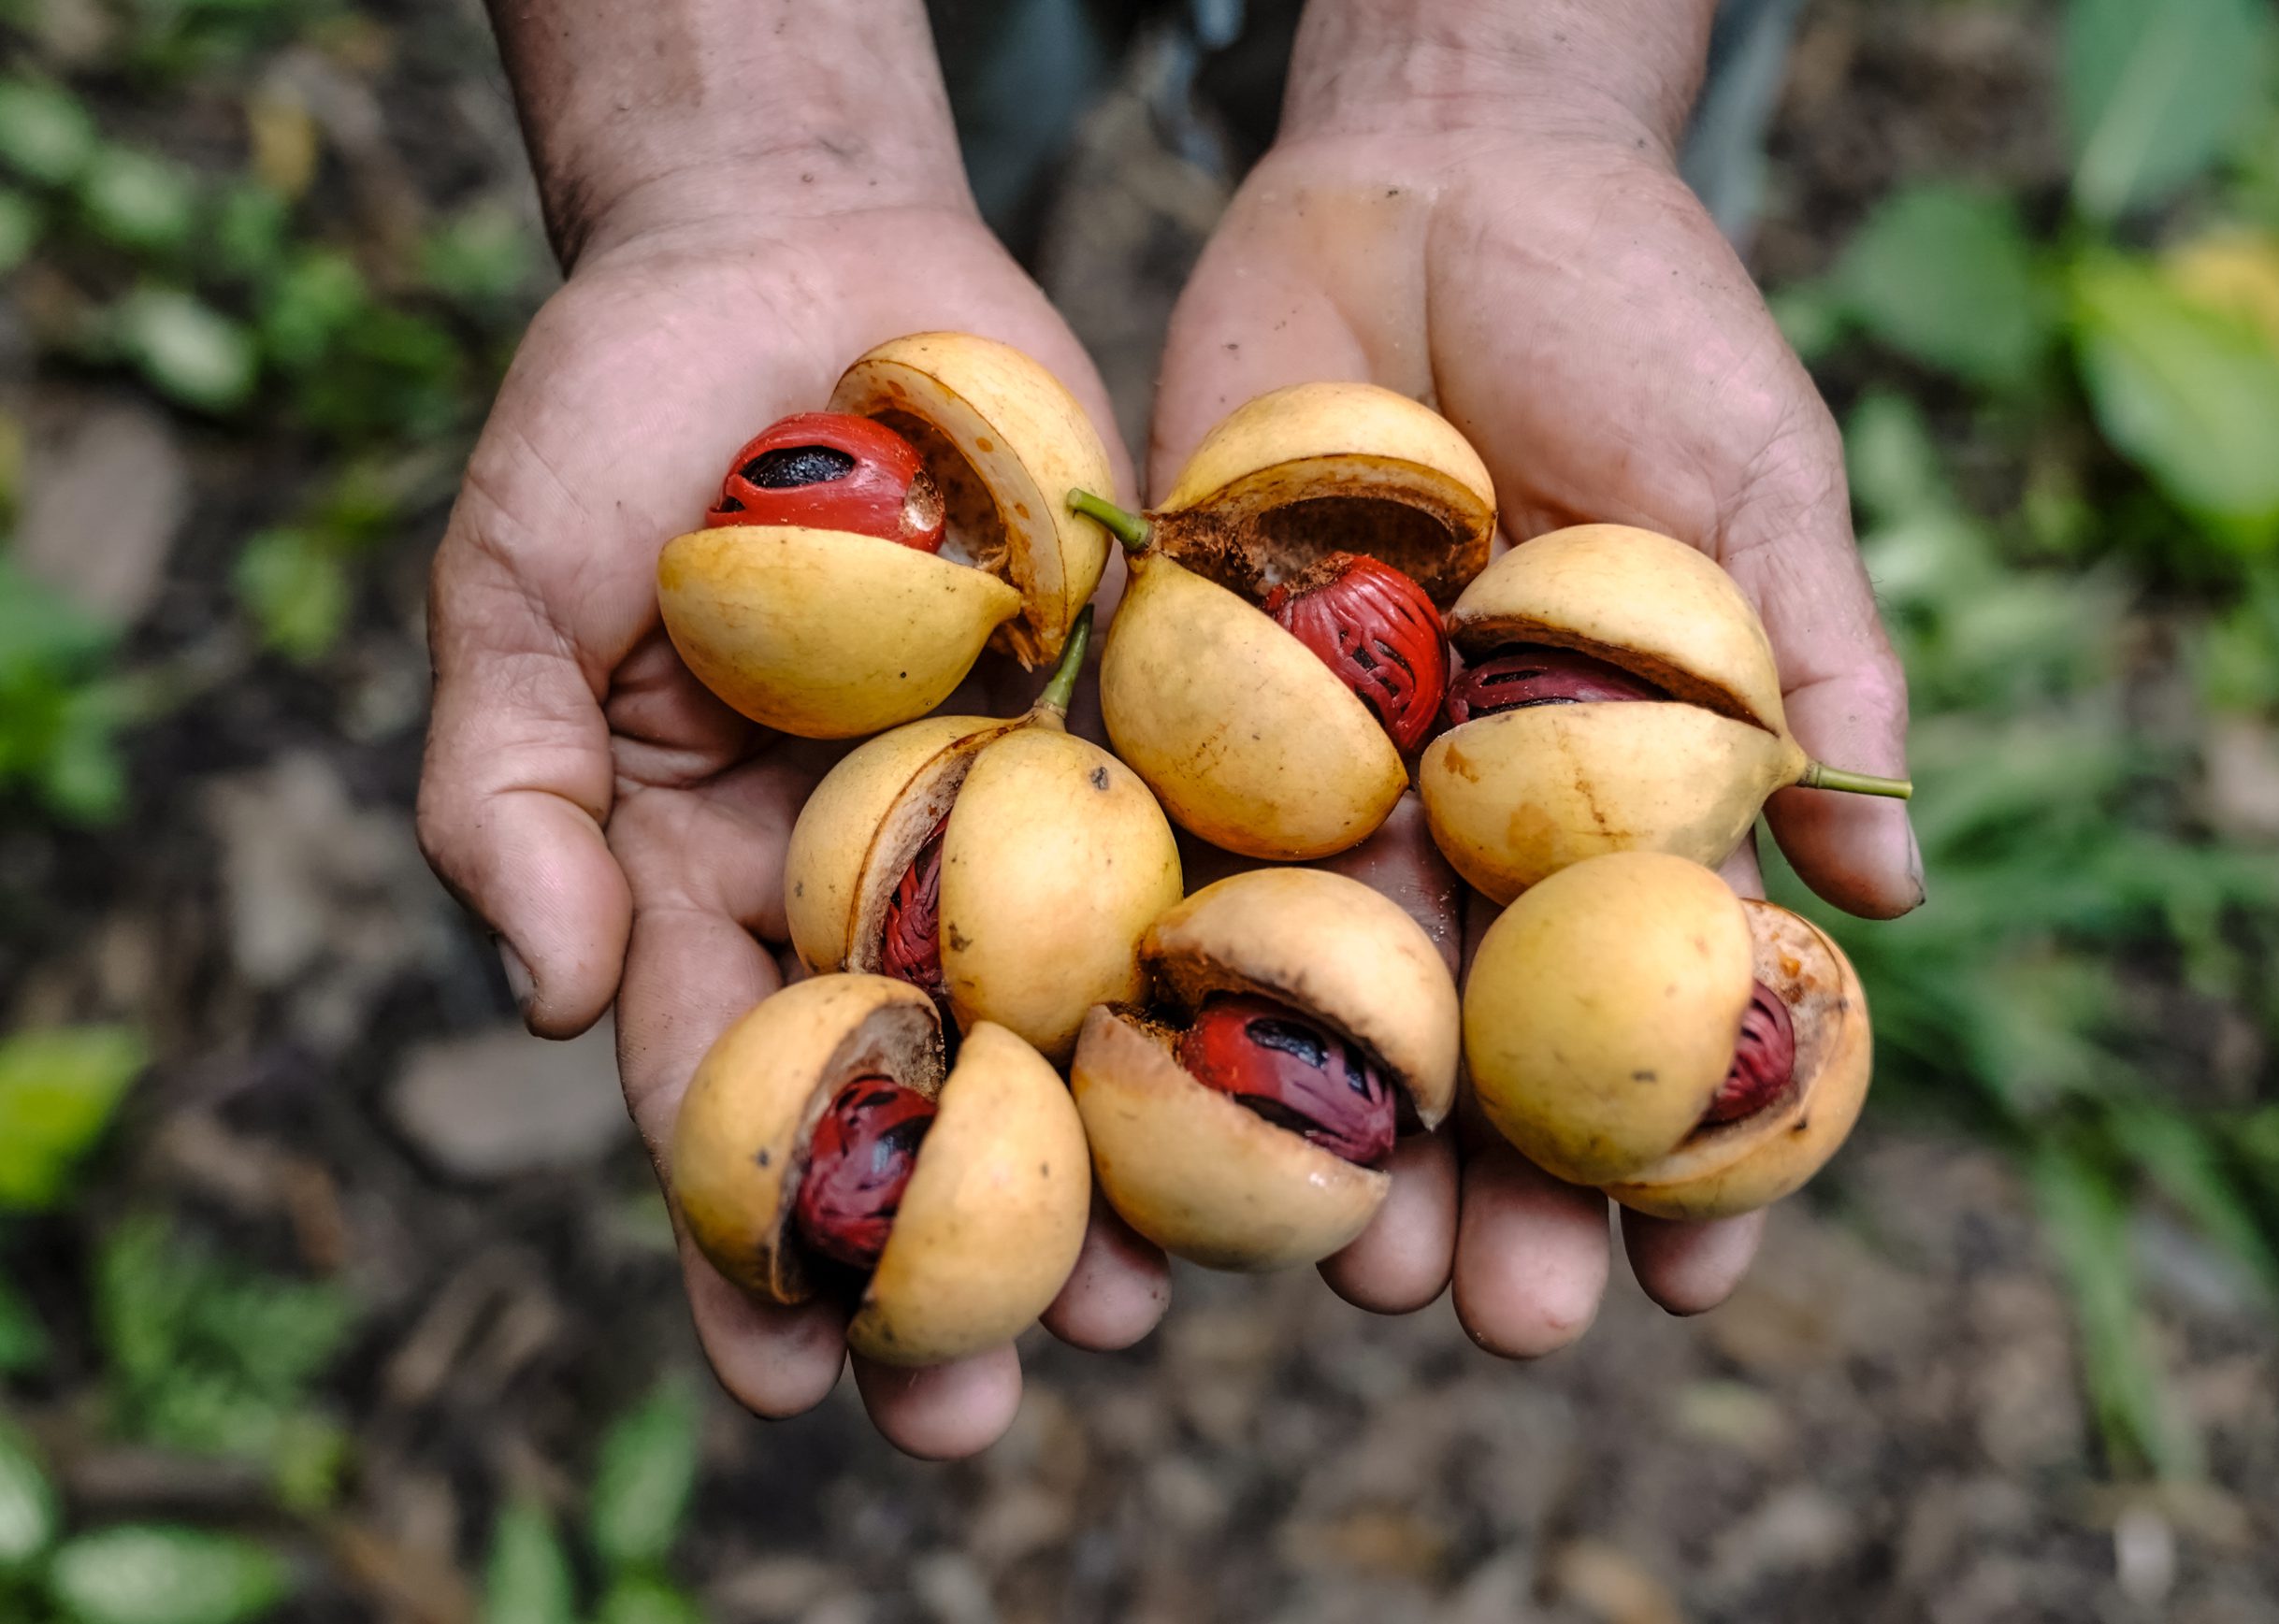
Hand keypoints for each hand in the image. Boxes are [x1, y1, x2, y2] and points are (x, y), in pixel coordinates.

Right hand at [418, 189, 1173, 1454]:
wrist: (799, 247)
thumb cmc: (621, 412)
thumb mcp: (514, 585)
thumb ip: (505, 791)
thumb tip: (536, 1004)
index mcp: (703, 874)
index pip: (720, 1088)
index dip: (745, 1238)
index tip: (787, 1379)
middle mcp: (864, 873)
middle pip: (908, 1098)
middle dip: (939, 1264)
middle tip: (977, 1418)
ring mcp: (1007, 811)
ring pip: (1063, 1021)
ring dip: (1104, 1171)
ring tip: (1156, 1315)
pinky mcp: (1129, 727)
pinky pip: (1183, 861)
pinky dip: (1219, 972)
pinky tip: (1270, 1083)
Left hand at [1147, 0, 1917, 1353]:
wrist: (1438, 170)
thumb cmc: (1634, 315)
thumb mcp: (1755, 479)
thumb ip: (1815, 673)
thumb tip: (1894, 896)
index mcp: (1607, 796)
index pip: (1651, 1006)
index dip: (1684, 1150)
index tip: (1699, 1278)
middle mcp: (1458, 814)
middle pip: (1478, 1036)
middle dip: (1494, 1190)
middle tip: (1497, 1319)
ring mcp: (1316, 772)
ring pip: (1313, 986)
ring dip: (1327, 1135)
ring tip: (1338, 1269)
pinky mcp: (1181, 703)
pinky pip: (1164, 852)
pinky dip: (1159, 975)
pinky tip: (1153, 1098)